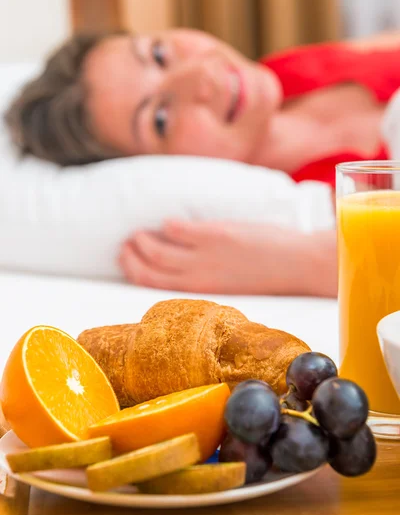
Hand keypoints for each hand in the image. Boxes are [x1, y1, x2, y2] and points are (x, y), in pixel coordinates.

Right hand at [118, 221, 336, 295]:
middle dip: (130, 257)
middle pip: (147, 269)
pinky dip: (167, 226)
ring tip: (138, 233)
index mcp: (200, 291)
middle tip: (127, 244)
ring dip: (141, 240)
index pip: (153, 286)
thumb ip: (205, 276)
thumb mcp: (229, 284)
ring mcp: (203, 256)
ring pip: (155, 250)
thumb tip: (186, 261)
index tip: (128, 260)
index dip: (134, 272)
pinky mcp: (215, 235)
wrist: (296, 264)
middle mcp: (196, 277)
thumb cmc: (266, 275)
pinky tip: (168, 223)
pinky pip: (177, 229)